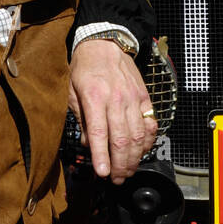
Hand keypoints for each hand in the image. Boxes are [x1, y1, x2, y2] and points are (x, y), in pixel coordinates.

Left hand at [67, 37, 157, 182]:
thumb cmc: (85, 68)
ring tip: (128, 171)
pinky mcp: (144, 98)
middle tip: (116, 179)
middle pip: (121, 139)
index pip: (98, 133)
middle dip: (120, 164)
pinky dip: (148, 141)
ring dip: (134, 158)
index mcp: (94, 97)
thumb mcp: (72, 91)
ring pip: (137, 135)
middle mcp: (116, 99)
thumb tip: (87, 143)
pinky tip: (142, 152)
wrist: (105, 44)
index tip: (103, 173)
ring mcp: (133, 99)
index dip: (101, 156)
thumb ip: (80, 119)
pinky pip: (150, 124)